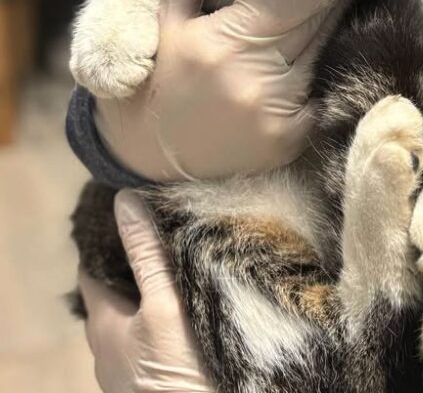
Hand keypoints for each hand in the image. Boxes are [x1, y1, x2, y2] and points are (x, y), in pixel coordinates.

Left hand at [79, 190, 212, 392]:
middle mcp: (106, 351)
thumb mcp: (165, 305)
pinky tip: (180, 313)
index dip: (102, 245)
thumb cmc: (177, 366)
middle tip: (155, 236)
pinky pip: (144, 342)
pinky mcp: (149, 384)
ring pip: (128, 322)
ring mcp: (126, 372)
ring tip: (171, 269)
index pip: (90, 274)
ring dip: (142, 297)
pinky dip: (155, 320)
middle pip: (109, 299)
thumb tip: (124, 200)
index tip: (123, 218)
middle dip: (126, 268)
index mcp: (103, 325)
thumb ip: (146, 255)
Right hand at [95, 0, 400, 179]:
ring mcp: (280, 113)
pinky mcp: (291, 140)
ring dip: (336, 26)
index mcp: (226, 41)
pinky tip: (330, 46)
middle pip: (319, 22)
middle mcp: (259, 77)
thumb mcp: (166, 22)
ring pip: (324, 52)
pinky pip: (321, 88)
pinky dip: (326, 64)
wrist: (151, 151)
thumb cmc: (160, 79)